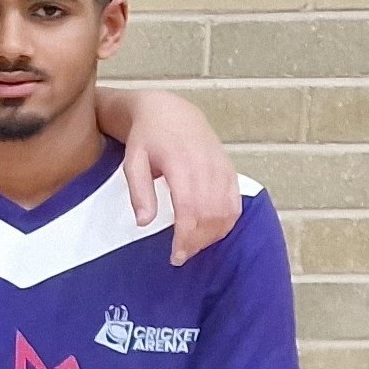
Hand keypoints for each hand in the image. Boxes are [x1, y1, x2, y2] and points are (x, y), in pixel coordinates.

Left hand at [119, 93, 238, 264]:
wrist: (170, 112)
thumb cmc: (147, 138)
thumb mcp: (133, 162)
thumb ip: (139, 192)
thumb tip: (144, 223)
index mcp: (181, 164)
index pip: (190, 209)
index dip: (185, 237)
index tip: (176, 256)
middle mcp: (206, 166)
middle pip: (210, 214)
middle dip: (198, 241)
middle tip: (181, 256)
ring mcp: (222, 168)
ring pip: (226, 210)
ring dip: (213, 235)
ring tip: (193, 246)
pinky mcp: (229, 170)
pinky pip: (235, 202)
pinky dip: (227, 221)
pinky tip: (213, 233)